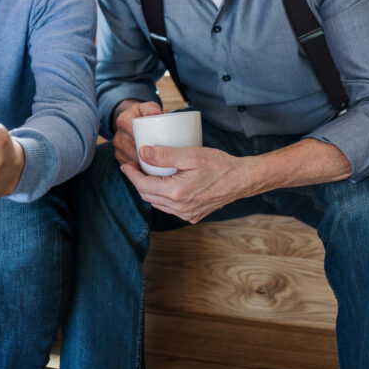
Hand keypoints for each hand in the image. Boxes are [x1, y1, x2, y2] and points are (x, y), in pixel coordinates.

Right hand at [112, 100, 162, 165]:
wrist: (131, 120)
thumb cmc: (143, 114)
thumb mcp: (148, 107)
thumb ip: (152, 108)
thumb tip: (154, 113)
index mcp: (123, 120)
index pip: (132, 131)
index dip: (143, 139)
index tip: (156, 145)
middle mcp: (118, 134)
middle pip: (131, 148)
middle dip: (145, 155)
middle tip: (161, 158)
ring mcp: (118, 147)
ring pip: (130, 159)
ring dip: (142, 164)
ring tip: (157, 165)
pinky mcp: (119, 157)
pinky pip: (129, 166)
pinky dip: (139, 169)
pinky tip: (149, 169)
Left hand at [119, 144, 250, 223]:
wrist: (241, 179)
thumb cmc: (219, 165)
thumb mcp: (190, 155)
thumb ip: (165, 155)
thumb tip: (142, 152)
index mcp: (176, 193)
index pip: (143, 186)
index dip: (131, 175)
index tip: (126, 164)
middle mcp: (179, 208)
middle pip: (148, 196)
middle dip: (138, 181)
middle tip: (135, 166)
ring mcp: (186, 214)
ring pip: (158, 203)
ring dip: (150, 190)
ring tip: (148, 174)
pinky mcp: (193, 216)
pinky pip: (170, 208)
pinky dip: (163, 197)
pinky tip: (165, 184)